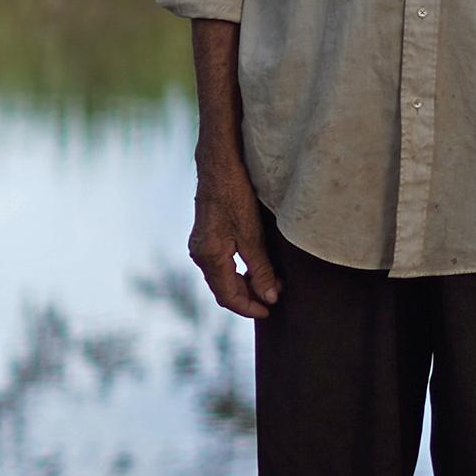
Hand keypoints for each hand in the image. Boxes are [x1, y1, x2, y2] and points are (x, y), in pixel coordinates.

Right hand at [189, 168, 279, 319]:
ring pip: (222, 278)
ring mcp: (200, 246)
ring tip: (270, 281)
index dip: (249, 308)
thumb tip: (270, 297)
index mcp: (209, 257)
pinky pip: (220, 265)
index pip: (228, 296)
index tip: (270, 311)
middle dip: (249, 296)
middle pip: (223, 290)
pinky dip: (238, 271)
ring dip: (245, 284)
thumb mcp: (252, 234)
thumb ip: (261, 269)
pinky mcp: (205, 237)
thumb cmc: (234, 194)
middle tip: (275, 294)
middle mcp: (200, 255)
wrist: (218, 164)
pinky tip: (254, 266)